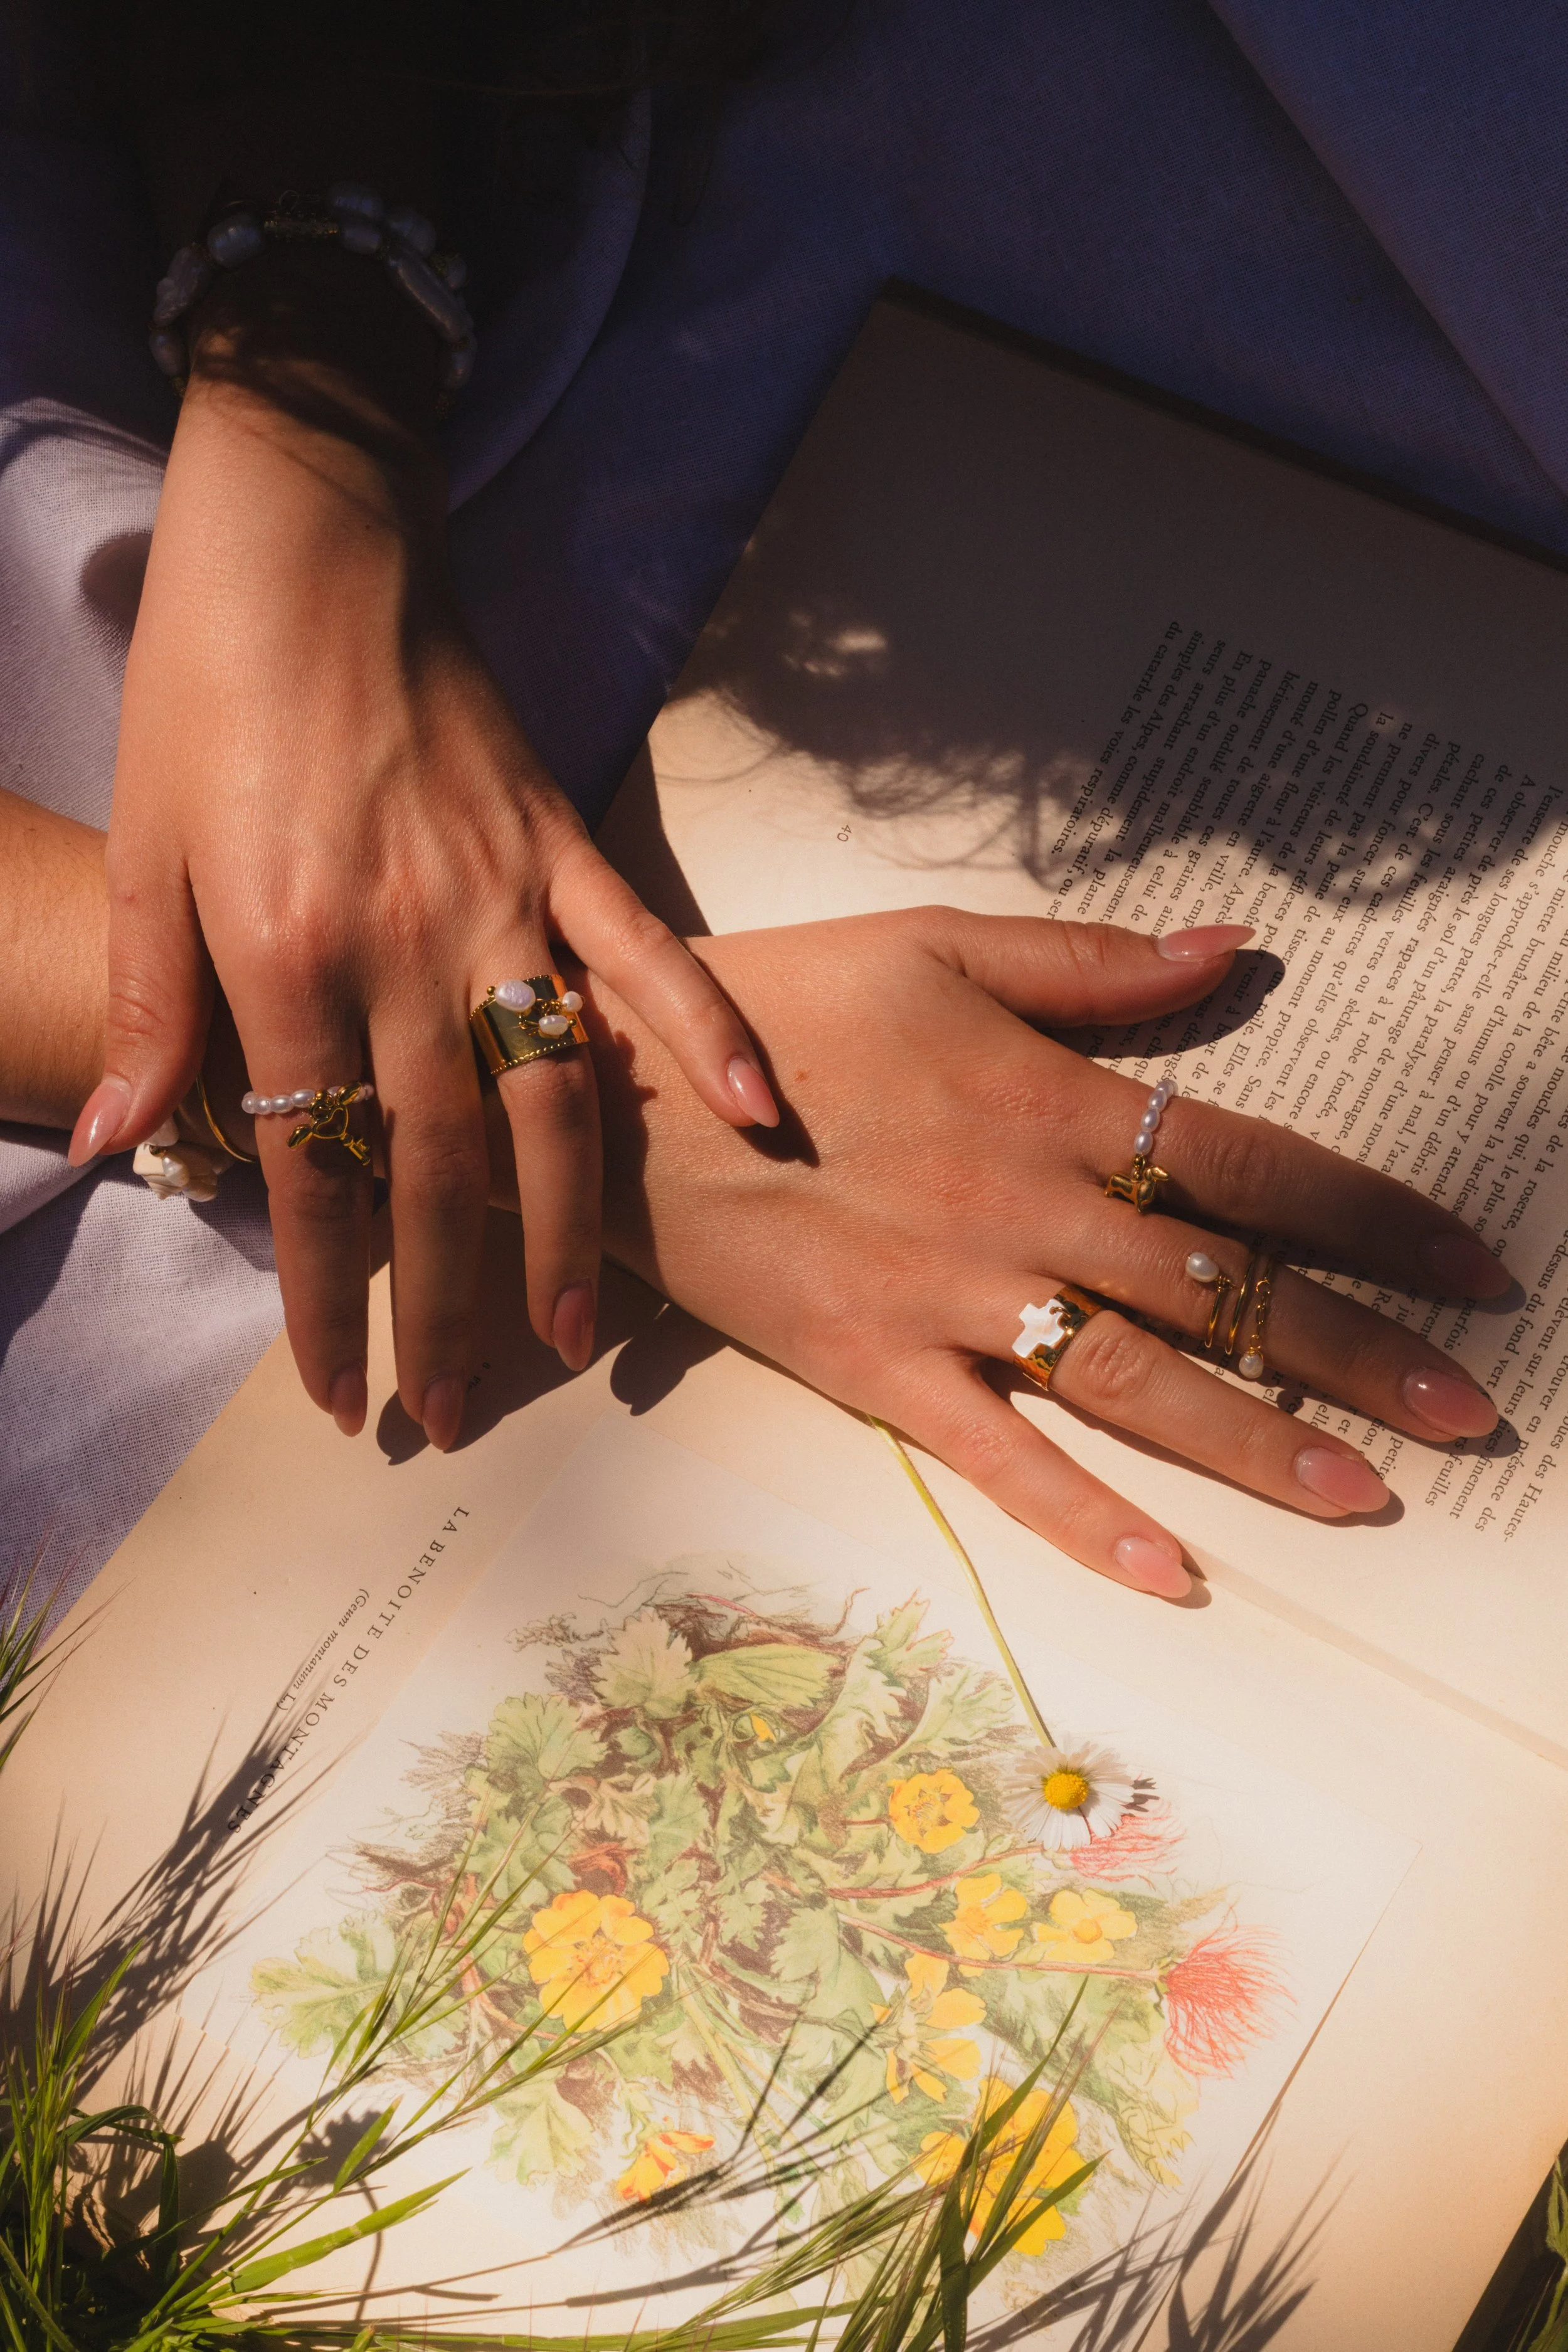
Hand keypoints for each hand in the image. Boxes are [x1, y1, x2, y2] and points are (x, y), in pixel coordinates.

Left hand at [71, 257, 775, 1448]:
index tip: (339, 1393)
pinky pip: (645, 952)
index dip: (323, 1296)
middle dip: (447, 1304)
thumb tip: (120, 1149)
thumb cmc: (205, 687)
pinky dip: (703, 1033)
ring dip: (572, 1222)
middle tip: (462, 1412)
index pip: (308, 1166)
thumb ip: (151, 1008)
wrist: (306, 534)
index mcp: (283, 951)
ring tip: (587, 1334)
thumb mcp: (147, 845)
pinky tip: (756, 1116)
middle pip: (434, 1165)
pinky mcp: (563, 843)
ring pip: (548, 1092)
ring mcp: (498, 894)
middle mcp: (402, 943)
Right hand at [569, 908, 1506, 1597]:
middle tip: (1473, 1417)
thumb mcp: (934, 943)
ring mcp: (950, 1298)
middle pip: (1222, 1290)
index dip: (1375, 1216)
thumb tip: (1239, 946)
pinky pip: (995, 1457)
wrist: (616, 1099)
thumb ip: (1092, 961)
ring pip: (1133, 1384)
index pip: (1252, 1161)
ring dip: (1257, 1445)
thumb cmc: (776, 1006)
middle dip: (1357, 1353)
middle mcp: (1023, 1206)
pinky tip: (1170, 1573)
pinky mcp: (877, 1370)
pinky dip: (1081, 1516)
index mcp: (1050, 1097)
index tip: (1475, 1268)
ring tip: (1364, 1498)